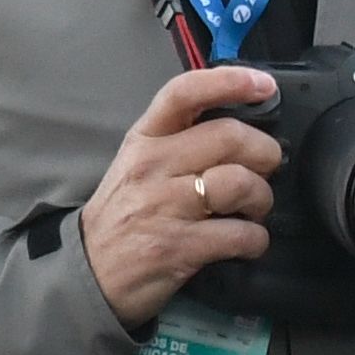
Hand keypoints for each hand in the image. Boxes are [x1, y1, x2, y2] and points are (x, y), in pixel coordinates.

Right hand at [80, 67, 283, 331]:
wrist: (88, 273)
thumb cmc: (123, 215)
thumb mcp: (137, 165)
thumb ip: (181, 142)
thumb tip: (241, 132)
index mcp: (144, 139)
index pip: (184, 93)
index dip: (230, 81)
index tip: (264, 85)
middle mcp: (152, 166)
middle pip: (230, 137)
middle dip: (266, 154)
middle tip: (265, 170)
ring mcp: (164, 206)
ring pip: (241, 183)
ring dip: (262, 199)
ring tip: (253, 211)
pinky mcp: (178, 246)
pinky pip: (241, 234)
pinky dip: (255, 241)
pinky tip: (245, 243)